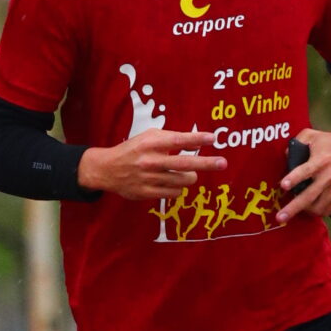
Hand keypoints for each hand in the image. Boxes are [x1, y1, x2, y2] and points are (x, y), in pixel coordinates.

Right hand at [79, 127, 226, 199]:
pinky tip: (172, 182)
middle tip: (222, 163)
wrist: (108, 169)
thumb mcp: (148, 137)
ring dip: (190, 176)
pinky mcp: (147, 192)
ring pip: (183, 180)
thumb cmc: (133, 150)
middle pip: (185, 163)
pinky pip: (174, 193)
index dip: (197, 139)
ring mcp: (149, 178)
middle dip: (206, 163)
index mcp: (151, 143)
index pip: (178, 140)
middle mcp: (150, 160)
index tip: (212, 138)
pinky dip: (178, 188)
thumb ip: (170, 139)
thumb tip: (196, 143)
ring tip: (189, 173)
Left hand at [276, 126, 330, 226]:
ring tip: (296, 210)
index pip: (305, 171)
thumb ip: (297, 142)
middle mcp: (329, 175)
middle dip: (293, 208)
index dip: (294, 178)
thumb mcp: (313, 135)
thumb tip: (286, 156)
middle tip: (280, 218)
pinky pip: (328, 209)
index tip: (283, 186)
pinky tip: (310, 209)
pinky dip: (318, 212)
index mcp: (320, 160)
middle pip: (309, 196)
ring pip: (318, 207)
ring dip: (304, 211)